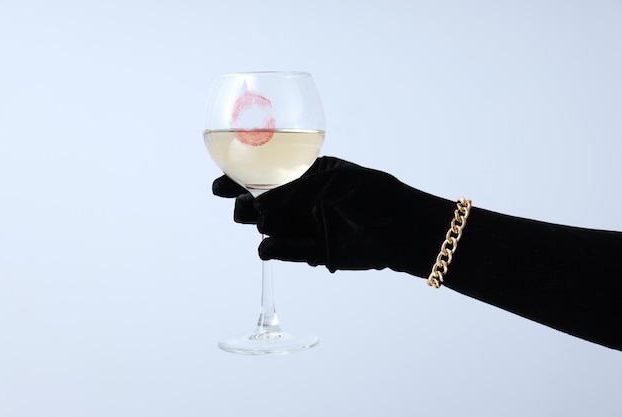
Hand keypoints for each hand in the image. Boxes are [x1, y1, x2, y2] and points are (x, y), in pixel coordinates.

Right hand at [212, 156, 454, 276]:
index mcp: (307, 175)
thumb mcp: (335, 181)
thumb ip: (296, 188)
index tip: (219, 185)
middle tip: (243, 206)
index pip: (265, 175)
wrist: (404, 231)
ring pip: (268, 228)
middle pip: (259, 204)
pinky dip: (274, 250)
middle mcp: (302, 201)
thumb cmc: (375, 195)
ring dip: (264, 226)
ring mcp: (306, 227)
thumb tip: (258, 200)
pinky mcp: (313, 252)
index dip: (238, 179)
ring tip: (274, 224)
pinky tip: (270, 247)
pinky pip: (284, 251)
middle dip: (245, 205)